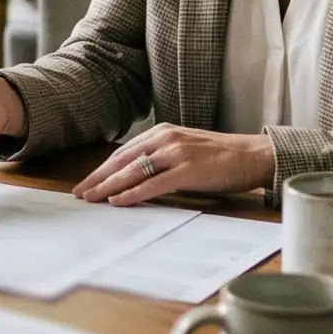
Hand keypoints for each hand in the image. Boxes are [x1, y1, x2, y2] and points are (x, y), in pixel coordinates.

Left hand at [75, 124, 274, 205]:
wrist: (253, 155)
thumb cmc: (221, 158)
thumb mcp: (185, 150)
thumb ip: (162, 159)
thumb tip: (136, 178)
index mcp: (163, 132)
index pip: (124, 152)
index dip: (102, 169)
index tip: (86, 182)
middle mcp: (166, 138)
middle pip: (122, 160)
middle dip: (97, 178)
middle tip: (79, 193)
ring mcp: (176, 153)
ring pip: (133, 171)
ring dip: (108, 186)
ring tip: (91, 199)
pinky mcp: (188, 169)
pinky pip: (153, 183)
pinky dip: (132, 193)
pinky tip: (117, 201)